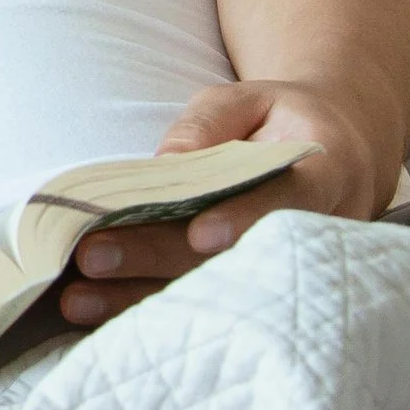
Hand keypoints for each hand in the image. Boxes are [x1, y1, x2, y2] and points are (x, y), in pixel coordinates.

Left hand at [63, 78, 397, 325]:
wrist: (331, 153)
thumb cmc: (277, 120)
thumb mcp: (246, 99)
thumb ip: (209, 124)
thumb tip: (165, 161)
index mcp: (324, 173)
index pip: (288, 198)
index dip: (246, 217)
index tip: (200, 235)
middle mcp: (314, 233)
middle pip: (232, 255)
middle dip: (159, 257)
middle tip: (92, 256)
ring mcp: (289, 271)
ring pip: (212, 291)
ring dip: (141, 297)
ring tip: (78, 298)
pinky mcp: (255, 290)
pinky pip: (200, 303)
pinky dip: (144, 307)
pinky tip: (94, 310)